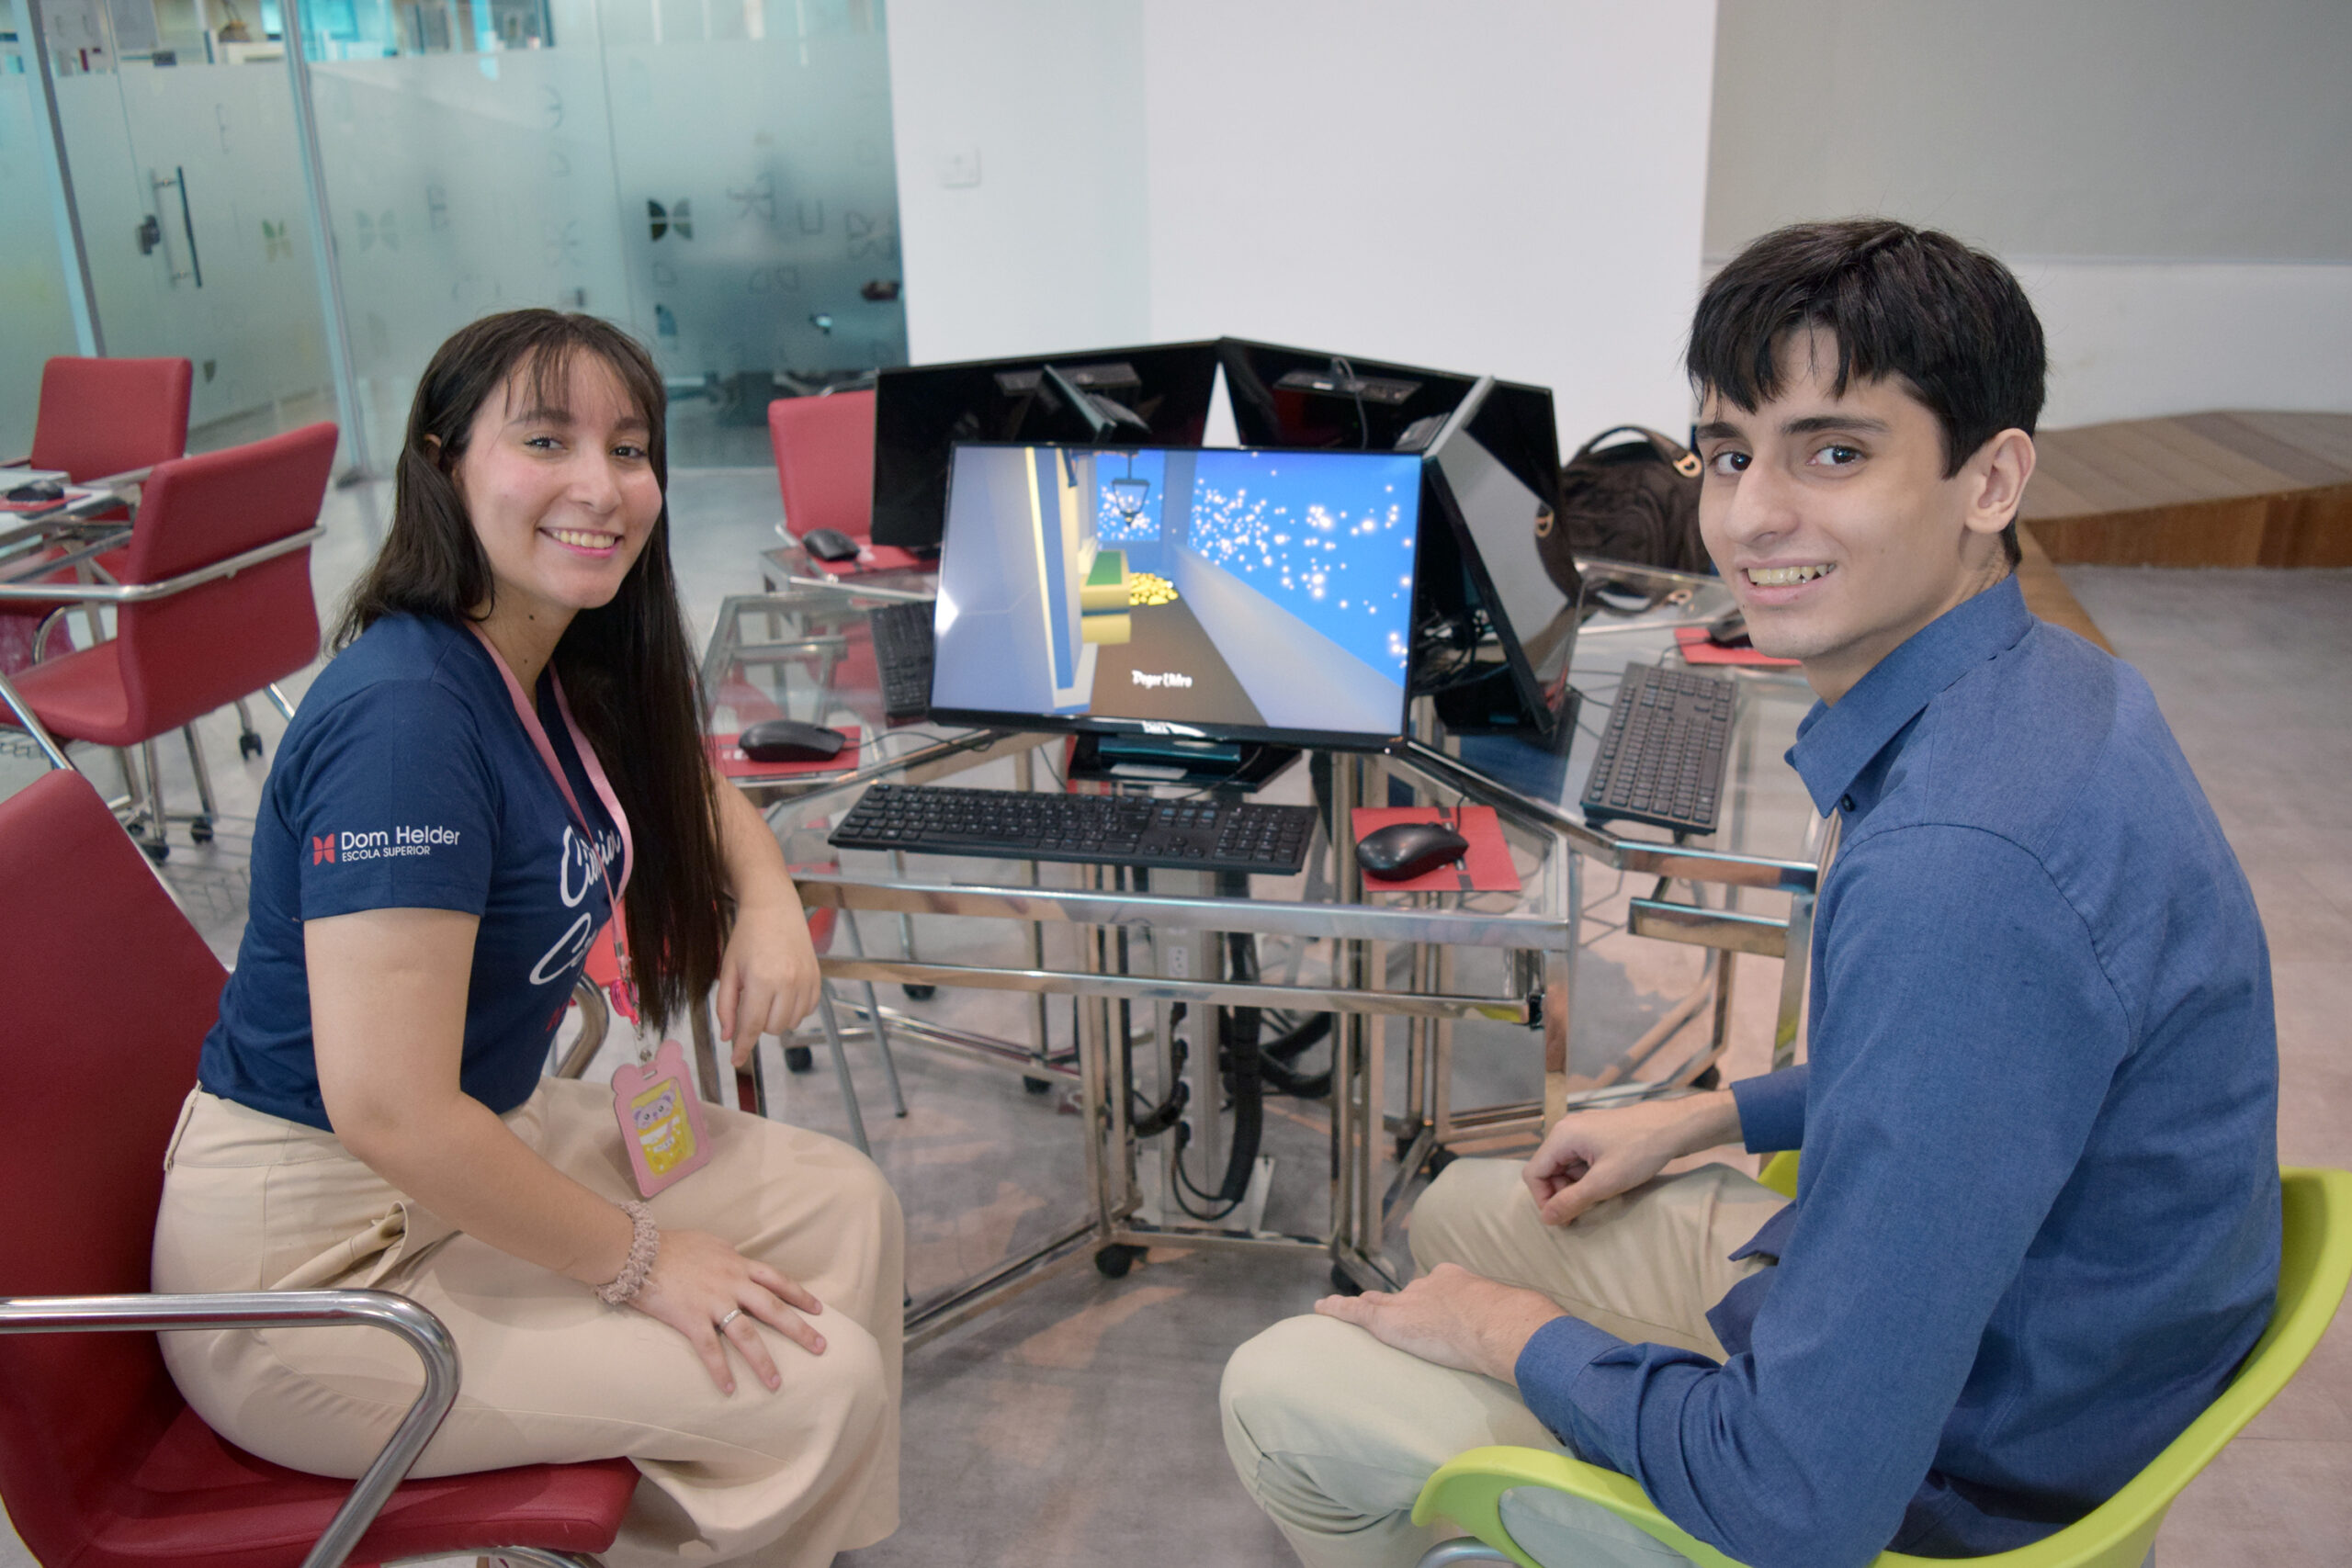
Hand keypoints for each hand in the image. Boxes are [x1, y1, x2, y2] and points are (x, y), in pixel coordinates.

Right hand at [630, 1227, 825, 1393]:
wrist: (638, 1249)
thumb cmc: (671, 1244)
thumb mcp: (709, 1243)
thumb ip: (727, 1254)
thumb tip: (736, 1258)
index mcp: (737, 1264)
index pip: (778, 1280)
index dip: (800, 1295)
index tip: (819, 1310)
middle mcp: (732, 1282)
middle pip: (773, 1308)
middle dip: (800, 1329)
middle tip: (821, 1347)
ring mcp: (713, 1301)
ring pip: (747, 1335)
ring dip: (764, 1361)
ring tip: (776, 1383)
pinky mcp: (690, 1318)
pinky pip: (710, 1350)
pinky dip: (721, 1371)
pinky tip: (730, 1389)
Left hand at [714, 897, 822, 1068]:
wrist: (775, 909)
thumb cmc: (747, 937)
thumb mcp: (728, 970)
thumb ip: (725, 1006)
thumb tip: (728, 1036)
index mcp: (761, 980)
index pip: (751, 1026)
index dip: (743, 1047)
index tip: (737, 1061)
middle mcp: (787, 982)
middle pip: (772, 1028)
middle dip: (758, 1023)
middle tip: (751, 1001)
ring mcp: (805, 981)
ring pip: (791, 1023)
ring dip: (777, 1018)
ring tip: (768, 994)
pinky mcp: (817, 979)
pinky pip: (807, 1011)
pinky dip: (794, 1010)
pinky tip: (784, 993)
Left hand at [1313, 1262, 1564, 1383]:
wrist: (1503, 1326)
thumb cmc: (1520, 1324)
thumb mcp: (1520, 1317)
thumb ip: (1520, 1325)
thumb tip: (1546, 1339)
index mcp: (1459, 1280)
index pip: (1440, 1287)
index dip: (1437, 1299)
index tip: (1439, 1308)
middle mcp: (1429, 1285)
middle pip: (1409, 1294)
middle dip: (1405, 1304)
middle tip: (1402, 1315)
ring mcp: (1409, 1301)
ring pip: (1380, 1303)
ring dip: (1369, 1308)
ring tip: (1352, 1310)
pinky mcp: (1391, 1321)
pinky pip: (1356, 1312)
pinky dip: (1337, 1310)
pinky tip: (1319, 1308)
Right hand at [1522, 1089, 1741, 1226]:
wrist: (1673, 1126)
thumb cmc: (1639, 1151)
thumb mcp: (1605, 1182)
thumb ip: (1572, 1201)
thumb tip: (1546, 1219)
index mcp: (1562, 1136)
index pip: (1533, 1173)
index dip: (1543, 1199)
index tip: (1565, 1217)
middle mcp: (1566, 1129)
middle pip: (1547, 1169)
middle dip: (1561, 1193)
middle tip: (1585, 1209)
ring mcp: (1581, 1129)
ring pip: (1564, 1166)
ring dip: (1575, 1186)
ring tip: (1600, 1195)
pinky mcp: (1595, 1133)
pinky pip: (1578, 1159)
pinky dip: (1586, 1176)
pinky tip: (1607, 1182)